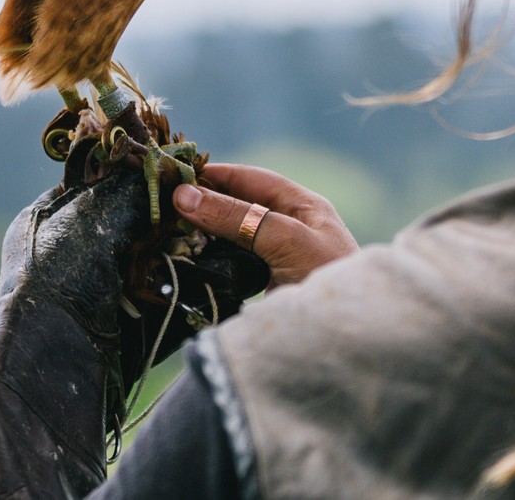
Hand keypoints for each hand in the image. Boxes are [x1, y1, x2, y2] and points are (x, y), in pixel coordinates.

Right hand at [172, 162, 359, 285]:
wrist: (352, 339)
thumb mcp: (284, 240)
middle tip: (162, 206)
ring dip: (203, 235)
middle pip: (239, 208)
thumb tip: (184, 195)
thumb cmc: (329, 279)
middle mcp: (291, 228)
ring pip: (232, 238)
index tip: (177, 175)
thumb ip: (237, 217)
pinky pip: (233, 266)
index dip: (215, 175)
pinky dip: (210, 262)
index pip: (252, 180)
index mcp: (303, 207)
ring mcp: (278, 260)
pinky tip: (188, 263)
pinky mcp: (267, 289)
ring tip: (167, 232)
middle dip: (203, 205)